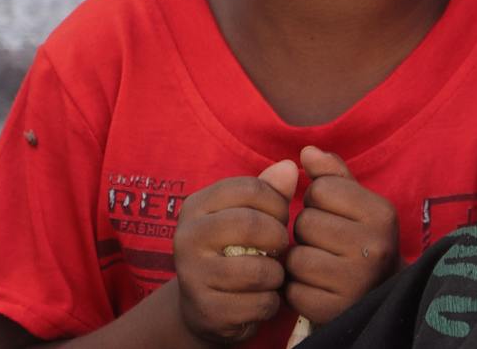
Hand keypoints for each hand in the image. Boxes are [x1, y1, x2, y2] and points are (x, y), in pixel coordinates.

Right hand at [170, 162, 299, 347]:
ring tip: (271, 276)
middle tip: (280, 247)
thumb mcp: (247, 216)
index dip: (277, 203)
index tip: (279, 218)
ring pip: (258, 271)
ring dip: (276, 276)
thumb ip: (269, 191)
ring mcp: (193, 276)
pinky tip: (261, 300)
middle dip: (278, 238)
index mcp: (196, 206)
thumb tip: (289, 166)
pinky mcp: (207, 310)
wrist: (204, 308)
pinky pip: (258, 304)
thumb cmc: (234, 252)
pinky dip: (270, 304)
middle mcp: (187, 237)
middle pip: (251, 225)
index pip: (250, 188)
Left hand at [285, 146, 400, 323]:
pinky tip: (315, 287)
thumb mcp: (357, 203)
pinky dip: (296, 289)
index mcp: (381, 214)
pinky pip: (293, 290)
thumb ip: (332, 175)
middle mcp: (375, 247)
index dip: (316, 201)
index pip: (321, 188)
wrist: (382, 295)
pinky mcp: (336, 310)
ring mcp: (357, 281)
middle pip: (305, 223)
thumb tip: (306, 151)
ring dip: (299, 261)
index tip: (332, 216)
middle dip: (306, 232)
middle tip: (324, 244)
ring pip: (296, 257)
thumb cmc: (362, 240)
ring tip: (319, 265)